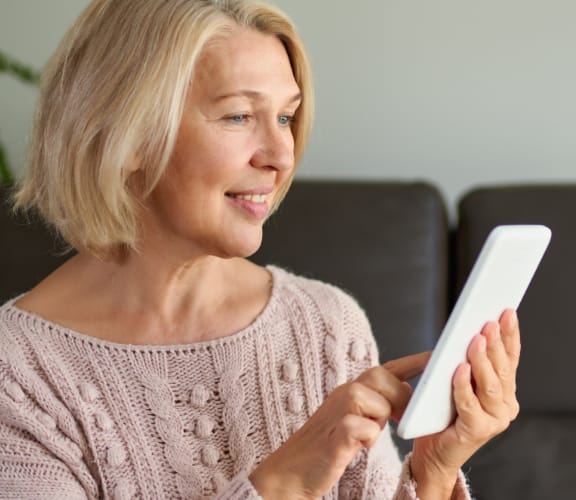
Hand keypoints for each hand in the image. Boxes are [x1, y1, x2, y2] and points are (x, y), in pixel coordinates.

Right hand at [249, 352, 428, 498]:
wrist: (292, 469)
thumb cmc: (325, 445)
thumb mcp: (352, 418)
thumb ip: (374, 406)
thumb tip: (403, 401)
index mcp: (351, 390)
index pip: (387, 369)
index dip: (413, 362)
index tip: (435, 357)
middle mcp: (344, 394)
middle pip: (382, 376)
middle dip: (399, 397)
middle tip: (398, 419)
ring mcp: (337, 412)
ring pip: (375, 400)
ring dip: (380, 419)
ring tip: (369, 435)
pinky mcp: (335, 435)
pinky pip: (362, 427)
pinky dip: (368, 437)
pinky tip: (359, 446)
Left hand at [411, 309, 520, 497]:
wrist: (433, 452)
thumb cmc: (443, 413)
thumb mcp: (459, 381)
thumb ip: (467, 362)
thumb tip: (469, 332)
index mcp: (504, 391)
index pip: (510, 358)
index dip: (510, 335)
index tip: (507, 312)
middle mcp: (505, 406)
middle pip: (502, 369)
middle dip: (496, 343)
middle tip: (488, 321)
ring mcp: (494, 421)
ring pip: (490, 385)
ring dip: (483, 360)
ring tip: (476, 339)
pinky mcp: (476, 432)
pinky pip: (469, 404)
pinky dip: (464, 385)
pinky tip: (459, 368)